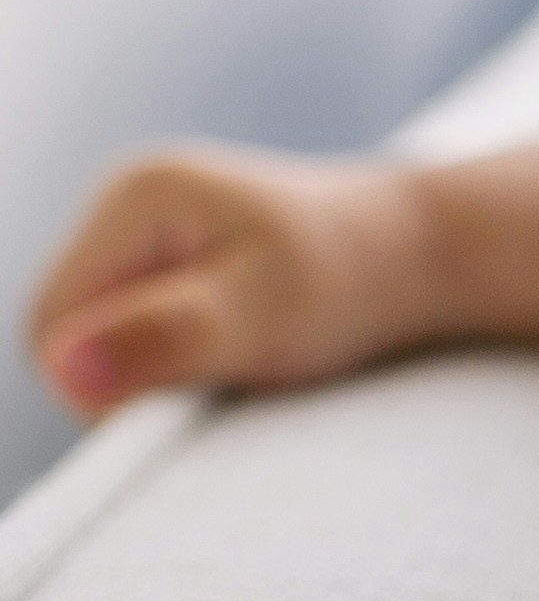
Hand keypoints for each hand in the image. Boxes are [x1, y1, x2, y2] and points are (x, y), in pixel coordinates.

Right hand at [25, 143, 439, 415]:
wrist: (425, 254)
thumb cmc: (355, 279)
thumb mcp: (264, 315)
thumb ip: (165, 337)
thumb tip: (66, 367)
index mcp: (136, 198)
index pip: (51, 322)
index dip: (96, 383)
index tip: (180, 403)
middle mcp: (128, 207)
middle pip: (68, 332)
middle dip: (129, 378)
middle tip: (220, 383)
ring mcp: (147, 237)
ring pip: (101, 342)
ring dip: (157, 374)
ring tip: (238, 364)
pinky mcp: (170, 269)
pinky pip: (138, 338)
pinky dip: (178, 364)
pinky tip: (236, 356)